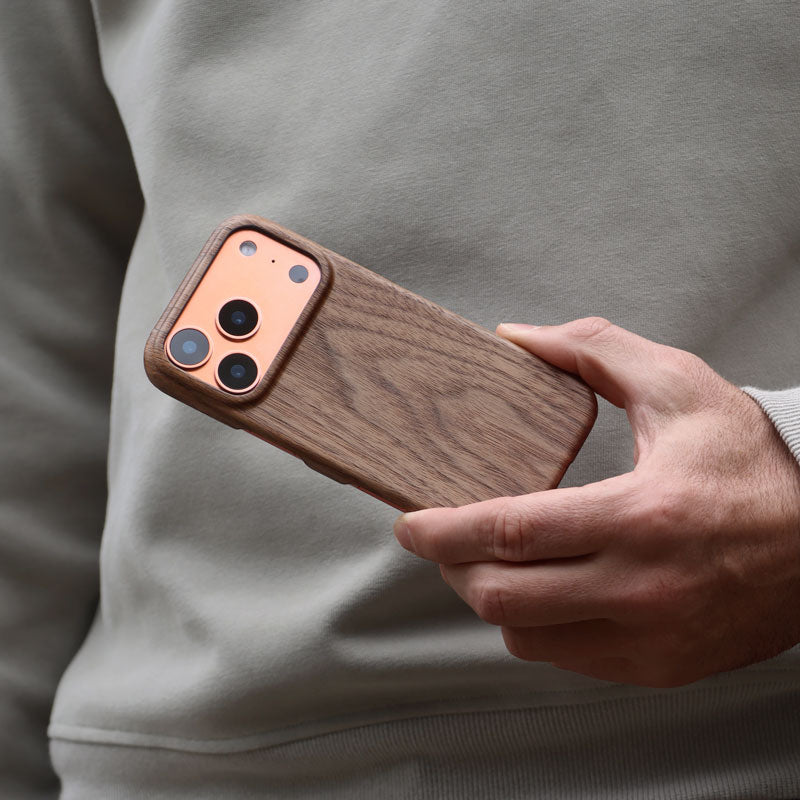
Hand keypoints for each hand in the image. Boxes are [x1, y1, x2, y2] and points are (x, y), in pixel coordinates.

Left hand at [393, 317, 799, 687]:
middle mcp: (642, 589)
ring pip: (525, 637)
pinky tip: (540, 589)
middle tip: (440, 537)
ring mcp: (650, 638)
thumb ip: (591, 351)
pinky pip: (564, 657)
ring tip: (489, 559)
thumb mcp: (677, 383)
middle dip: (452, 567)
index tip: (409, 523)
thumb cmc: (749, 460)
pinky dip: (534, 625)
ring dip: (490, 597)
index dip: (443, 530)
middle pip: (502, 597)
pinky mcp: (658, 666)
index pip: (509, 533)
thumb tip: (515, 338)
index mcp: (641, 515)